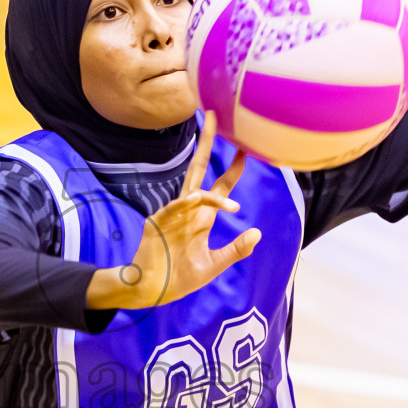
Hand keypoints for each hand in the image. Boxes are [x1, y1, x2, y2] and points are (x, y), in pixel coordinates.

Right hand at [86, 111, 259, 310]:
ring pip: (193, 188)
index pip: (220, 186)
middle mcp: (188, 210)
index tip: (246, 149)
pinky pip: (177, 207)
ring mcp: (172, 214)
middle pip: (199, 168)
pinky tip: (205, 203)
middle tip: (215, 116)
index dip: (233, 169)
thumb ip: (236, 250)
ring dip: (212, 191)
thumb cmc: (178, 279)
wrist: (150, 291)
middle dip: (207, 142)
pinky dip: (192, 204)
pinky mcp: (158, 222)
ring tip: (234, 194)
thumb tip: (258, 233)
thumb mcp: (214, 265)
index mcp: (201, 218)